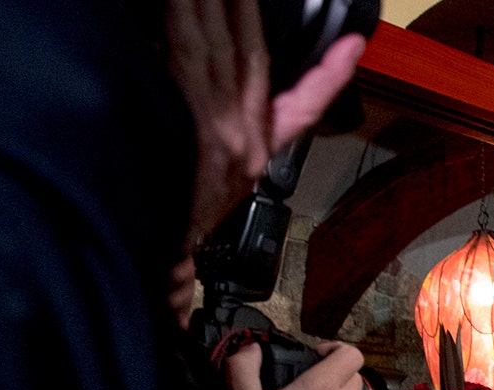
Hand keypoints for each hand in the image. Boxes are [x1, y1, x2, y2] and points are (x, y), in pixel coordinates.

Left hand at [165, 0, 366, 249]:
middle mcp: (244, 139)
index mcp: (252, 161)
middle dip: (250, 12)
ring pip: (221, 45)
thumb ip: (197, 217)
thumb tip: (191, 232)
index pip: (300, 112)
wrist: (141, 260)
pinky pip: (189, 49)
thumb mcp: (189, 237)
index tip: (352, 45)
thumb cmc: (162, 237)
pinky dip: (185, 17)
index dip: (328, 76)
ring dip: (218, 5)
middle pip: (253, 59)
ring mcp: (218, 122)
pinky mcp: (188, 112)